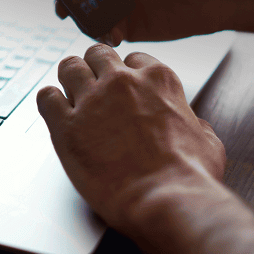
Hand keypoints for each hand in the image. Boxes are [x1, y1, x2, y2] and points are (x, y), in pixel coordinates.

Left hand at [36, 44, 224, 230]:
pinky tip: (55, 112)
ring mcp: (91, 101)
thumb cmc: (189, 175)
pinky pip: (46, 97)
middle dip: (95, 67)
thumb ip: (195, 124)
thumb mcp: (207, 141)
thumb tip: (194, 125)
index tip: (123, 86)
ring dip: (69, 78)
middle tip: (93, 85)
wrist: (165, 199)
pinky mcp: (66, 126)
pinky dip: (49, 102)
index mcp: (158, 79)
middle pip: (97, 54)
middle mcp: (122, 82)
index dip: (127, 74)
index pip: (134, 59)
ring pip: (69, 67)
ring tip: (70, 93)